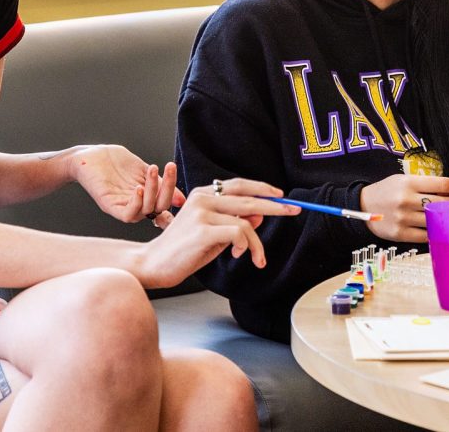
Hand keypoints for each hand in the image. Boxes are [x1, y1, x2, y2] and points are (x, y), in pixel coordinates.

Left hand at [67, 145, 183, 226]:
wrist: (89, 156)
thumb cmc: (114, 162)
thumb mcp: (142, 171)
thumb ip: (159, 184)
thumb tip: (181, 200)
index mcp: (145, 198)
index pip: (164, 209)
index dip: (176, 206)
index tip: (184, 198)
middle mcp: (136, 206)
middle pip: (159, 208)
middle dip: (168, 189)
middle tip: (170, 168)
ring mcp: (124, 206)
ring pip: (145, 210)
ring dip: (152, 192)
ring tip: (151, 170)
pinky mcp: (110, 206)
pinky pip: (127, 214)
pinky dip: (136, 203)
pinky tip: (138, 188)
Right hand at [133, 178, 297, 288]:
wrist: (154, 264)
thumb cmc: (184, 250)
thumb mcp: (215, 234)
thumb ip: (235, 222)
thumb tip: (261, 213)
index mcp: (203, 194)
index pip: (240, 185)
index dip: (263, 189)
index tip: (281, 196)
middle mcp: (203, 198)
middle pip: (248, 197)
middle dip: (275, 205)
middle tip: (294, 211)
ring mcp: (202, 212)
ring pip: (247, 219)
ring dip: (257, 242)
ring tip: (257, 257)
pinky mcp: (203, 230)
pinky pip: (239, 233)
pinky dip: (247, 246)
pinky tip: (239, 256)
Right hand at [359, 174, 448, 242]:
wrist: (362, 206)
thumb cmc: (387, 190)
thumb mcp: (403, 180)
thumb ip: (426, 183)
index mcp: (408, 183)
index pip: (441, 183)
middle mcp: (406, 200)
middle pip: (442, 203)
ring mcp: (403, 218)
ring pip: (435, 221)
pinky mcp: (400, 234)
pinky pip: (425, 236)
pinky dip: (436, 233)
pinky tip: (443, 230)